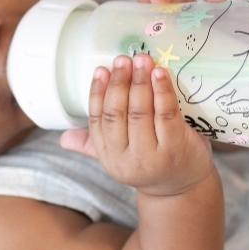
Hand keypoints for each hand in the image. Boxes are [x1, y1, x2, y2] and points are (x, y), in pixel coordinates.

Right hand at [69, 53, 214, 196]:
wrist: (184, 189)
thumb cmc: (153, 165)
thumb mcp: (122, 158)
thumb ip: (94, 145)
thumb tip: (64, 138)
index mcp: (109, 157)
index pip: (97, 121)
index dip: (97, 93)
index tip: (101, 69)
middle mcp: (126, 159)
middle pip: (118, 114)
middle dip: (119, 83)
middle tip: (123, 59)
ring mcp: (152, 155)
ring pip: (140, 112)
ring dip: (140, 82)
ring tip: (142, 60)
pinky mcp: (176, 147)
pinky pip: (166, 114)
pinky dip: (162, 91)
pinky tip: (160, 73)